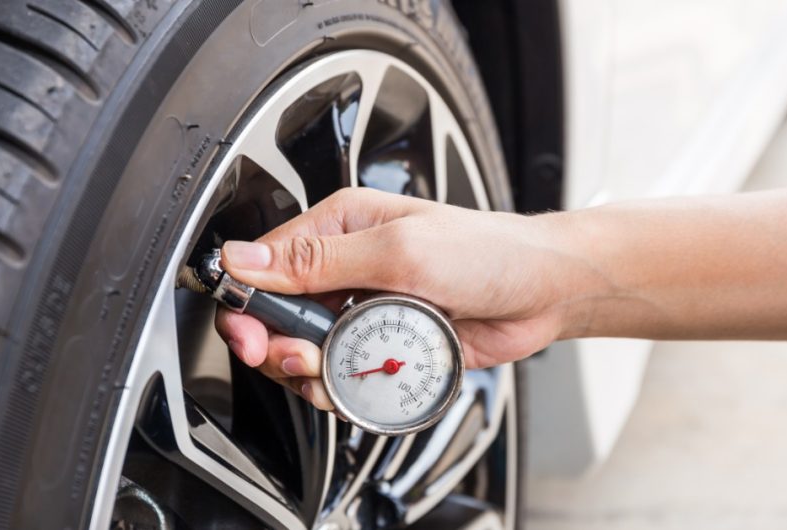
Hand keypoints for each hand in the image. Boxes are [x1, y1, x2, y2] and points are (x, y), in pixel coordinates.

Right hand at [214, 188, 581, 409]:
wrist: (542, 291)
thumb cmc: (487, 252)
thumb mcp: (399, 250)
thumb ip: (319, 260)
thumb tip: (245, 258)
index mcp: (339, 227)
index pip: (264, 264)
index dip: (247, 305)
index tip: (253, 337)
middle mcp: (345, 267)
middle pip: (279, 316)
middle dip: (280, 346)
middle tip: (303, 360)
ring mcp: (364, 308)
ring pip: (307, 351)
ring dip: (313, 372)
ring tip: (335, 374)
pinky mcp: (384, 343)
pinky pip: (344, 373)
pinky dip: (344, 387)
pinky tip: (361, 384)